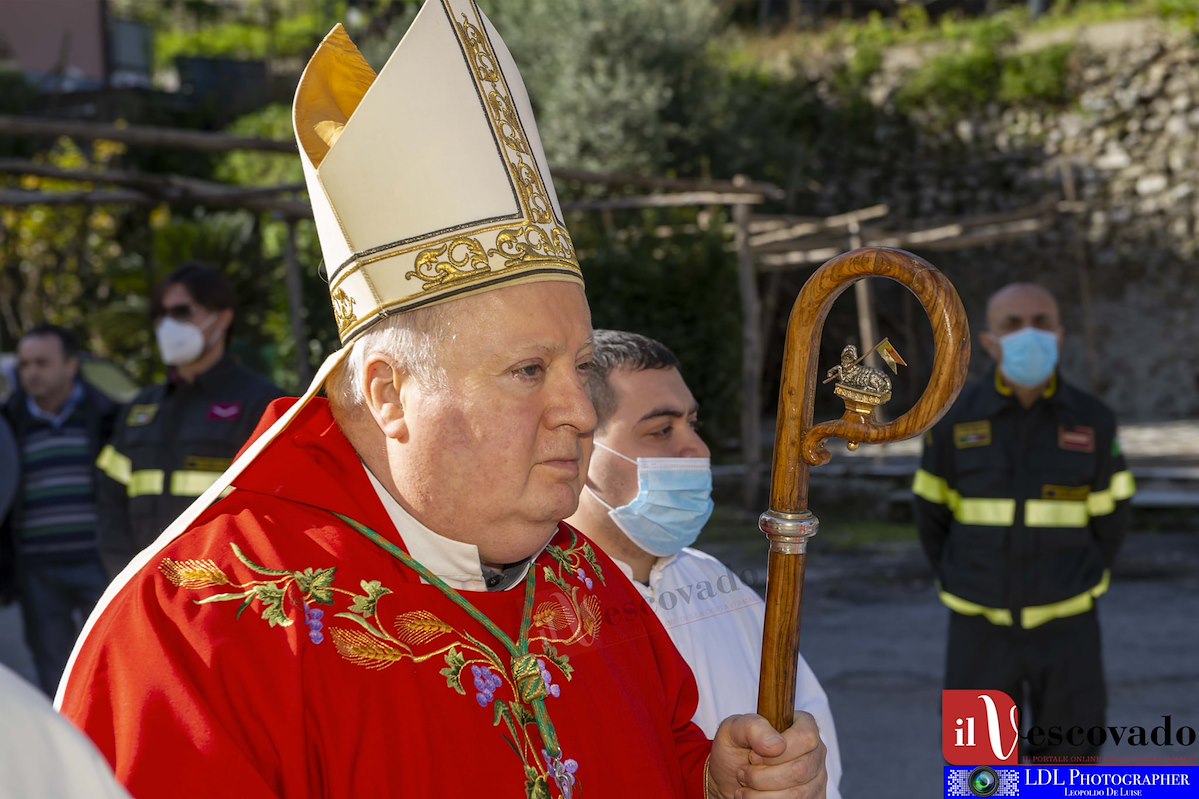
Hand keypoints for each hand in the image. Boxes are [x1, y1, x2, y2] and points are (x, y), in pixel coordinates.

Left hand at [707, 712, 826, 798]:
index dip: (777, 751)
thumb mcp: (734, 729)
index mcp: (802, 725)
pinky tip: (754, 797)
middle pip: (799, 770)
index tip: (752, 757)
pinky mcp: (812, 798)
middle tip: (743, 773)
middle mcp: (814, 752)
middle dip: (762, 776)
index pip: (805, 738)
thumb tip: (777, 745)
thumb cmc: (734, 749)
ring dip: (762, 794)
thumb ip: (753, 727)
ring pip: (796, 794)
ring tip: (746, 786)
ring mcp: (816, 778)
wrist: (730, 779)